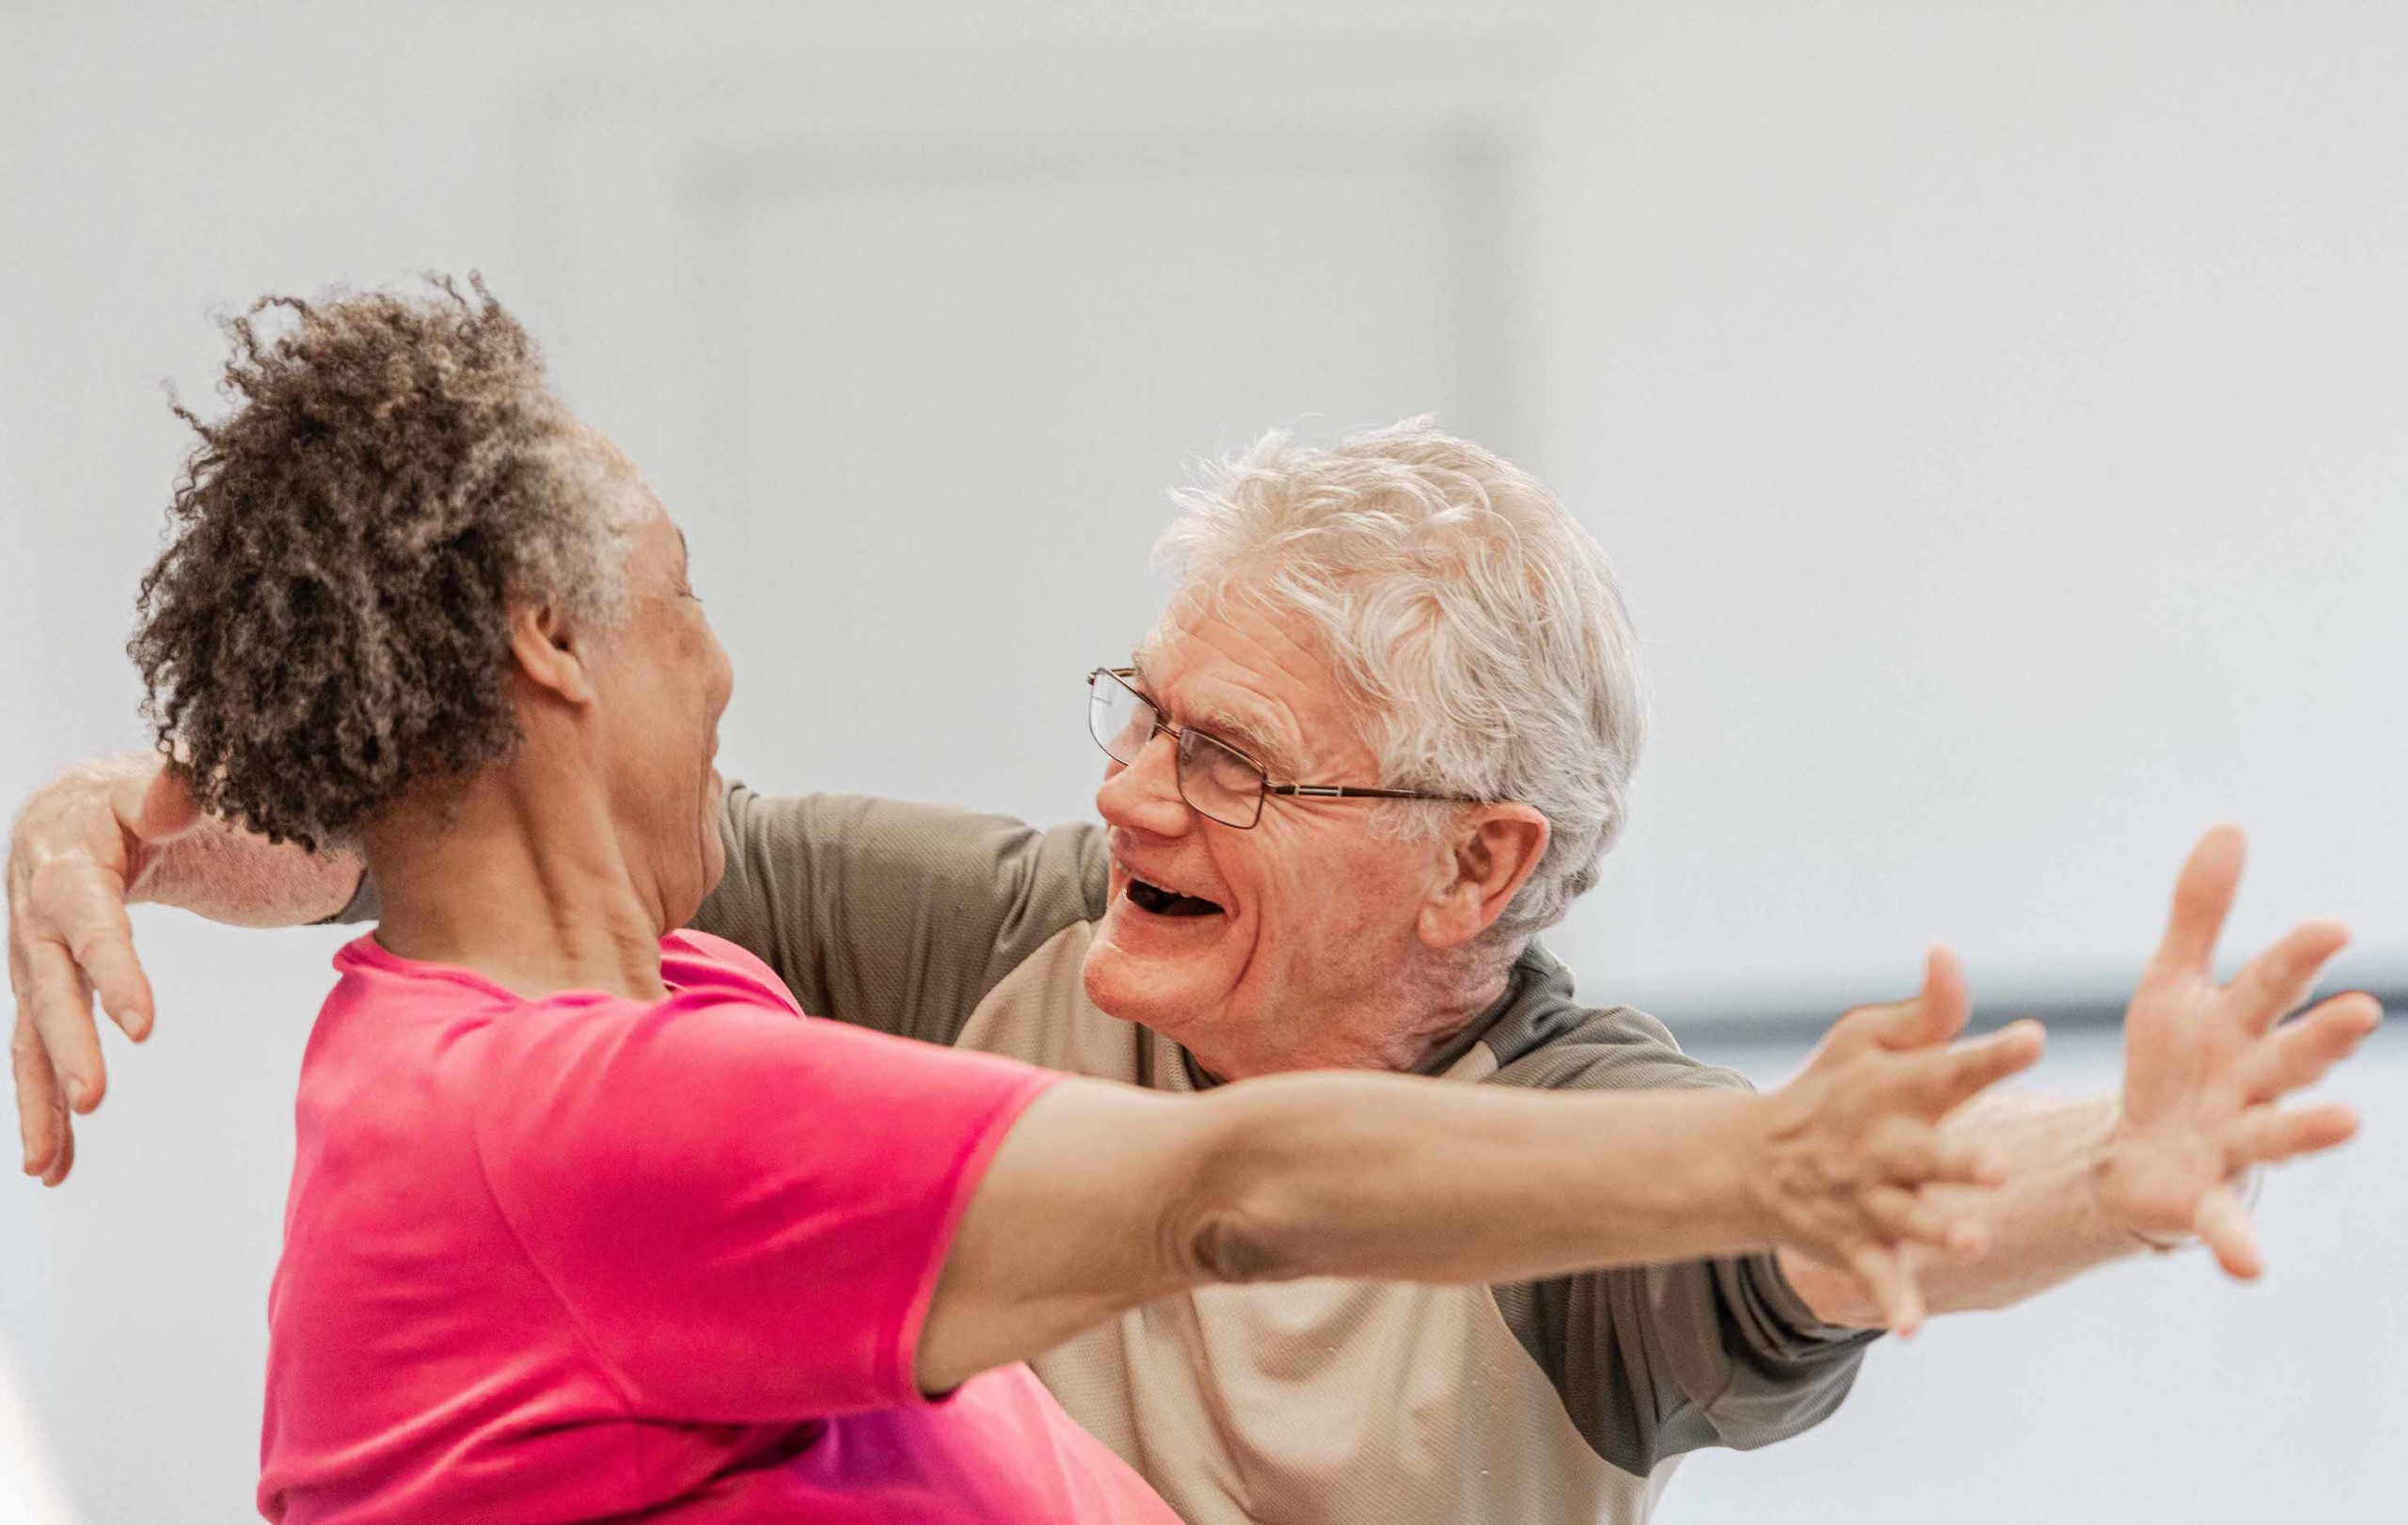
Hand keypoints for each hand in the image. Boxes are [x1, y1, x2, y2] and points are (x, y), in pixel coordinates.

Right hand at [7, 755, 198, 1184]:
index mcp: (65, 869)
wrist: (69, 812)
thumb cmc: (122, 797)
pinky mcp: (41, 992)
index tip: (142, 1027)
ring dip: (40, 1101)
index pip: (91, 925)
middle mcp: (36, 924)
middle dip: (68, 1048)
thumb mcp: (148, 783)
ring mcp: (32, 963)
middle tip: (94, 1099)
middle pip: (50, 991)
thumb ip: (171, 787)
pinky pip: (37, 1053)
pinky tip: (53, 1162)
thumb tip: (180, 791)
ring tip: (49, 1164)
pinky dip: (43, 1107)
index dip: (114, 973)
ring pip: (31, 1037)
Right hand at [1756, 947, 2044, 1335]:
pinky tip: (1910, 1328)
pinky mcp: (1852, 1242)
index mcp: (1895, 1089)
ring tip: (1971, 1239)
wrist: (1752, 1160)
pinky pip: (1873, 1276)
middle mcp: (1882, 1144)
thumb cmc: (1834, 1091)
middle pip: (1925, 1154)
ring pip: (1905, 1218)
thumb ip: (1925, 1010)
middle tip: (2001, 1166)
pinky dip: (1889, 1302)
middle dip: (1960, 1162)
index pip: (1949, 1067)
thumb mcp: (1866, 1041)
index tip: (2033, 1038)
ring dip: (1935, 1230)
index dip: (1992, 1054)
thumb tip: (1949, 952)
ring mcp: (1866, 1198)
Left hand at [2095, 825, 2381, 1277]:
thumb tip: (2230, 826)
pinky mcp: (2204, 1199)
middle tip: (2359, 1013)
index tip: (2330, 927)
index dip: (2299, 957)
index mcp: (2241, 1028)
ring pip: (2277, 1134)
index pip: (2272, 985)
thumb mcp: (2170, 985)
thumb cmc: (2172, 1064)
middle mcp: (2253, 1087)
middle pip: (2291, 1056)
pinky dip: (2238, 1246)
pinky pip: (2223, 1225)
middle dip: (2323, 1036)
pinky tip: (2250, 1270)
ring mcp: (2237, 1145)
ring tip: (2349, 1122)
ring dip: (2311, 1129)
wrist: (2139, 1156)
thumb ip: (2199, 914)